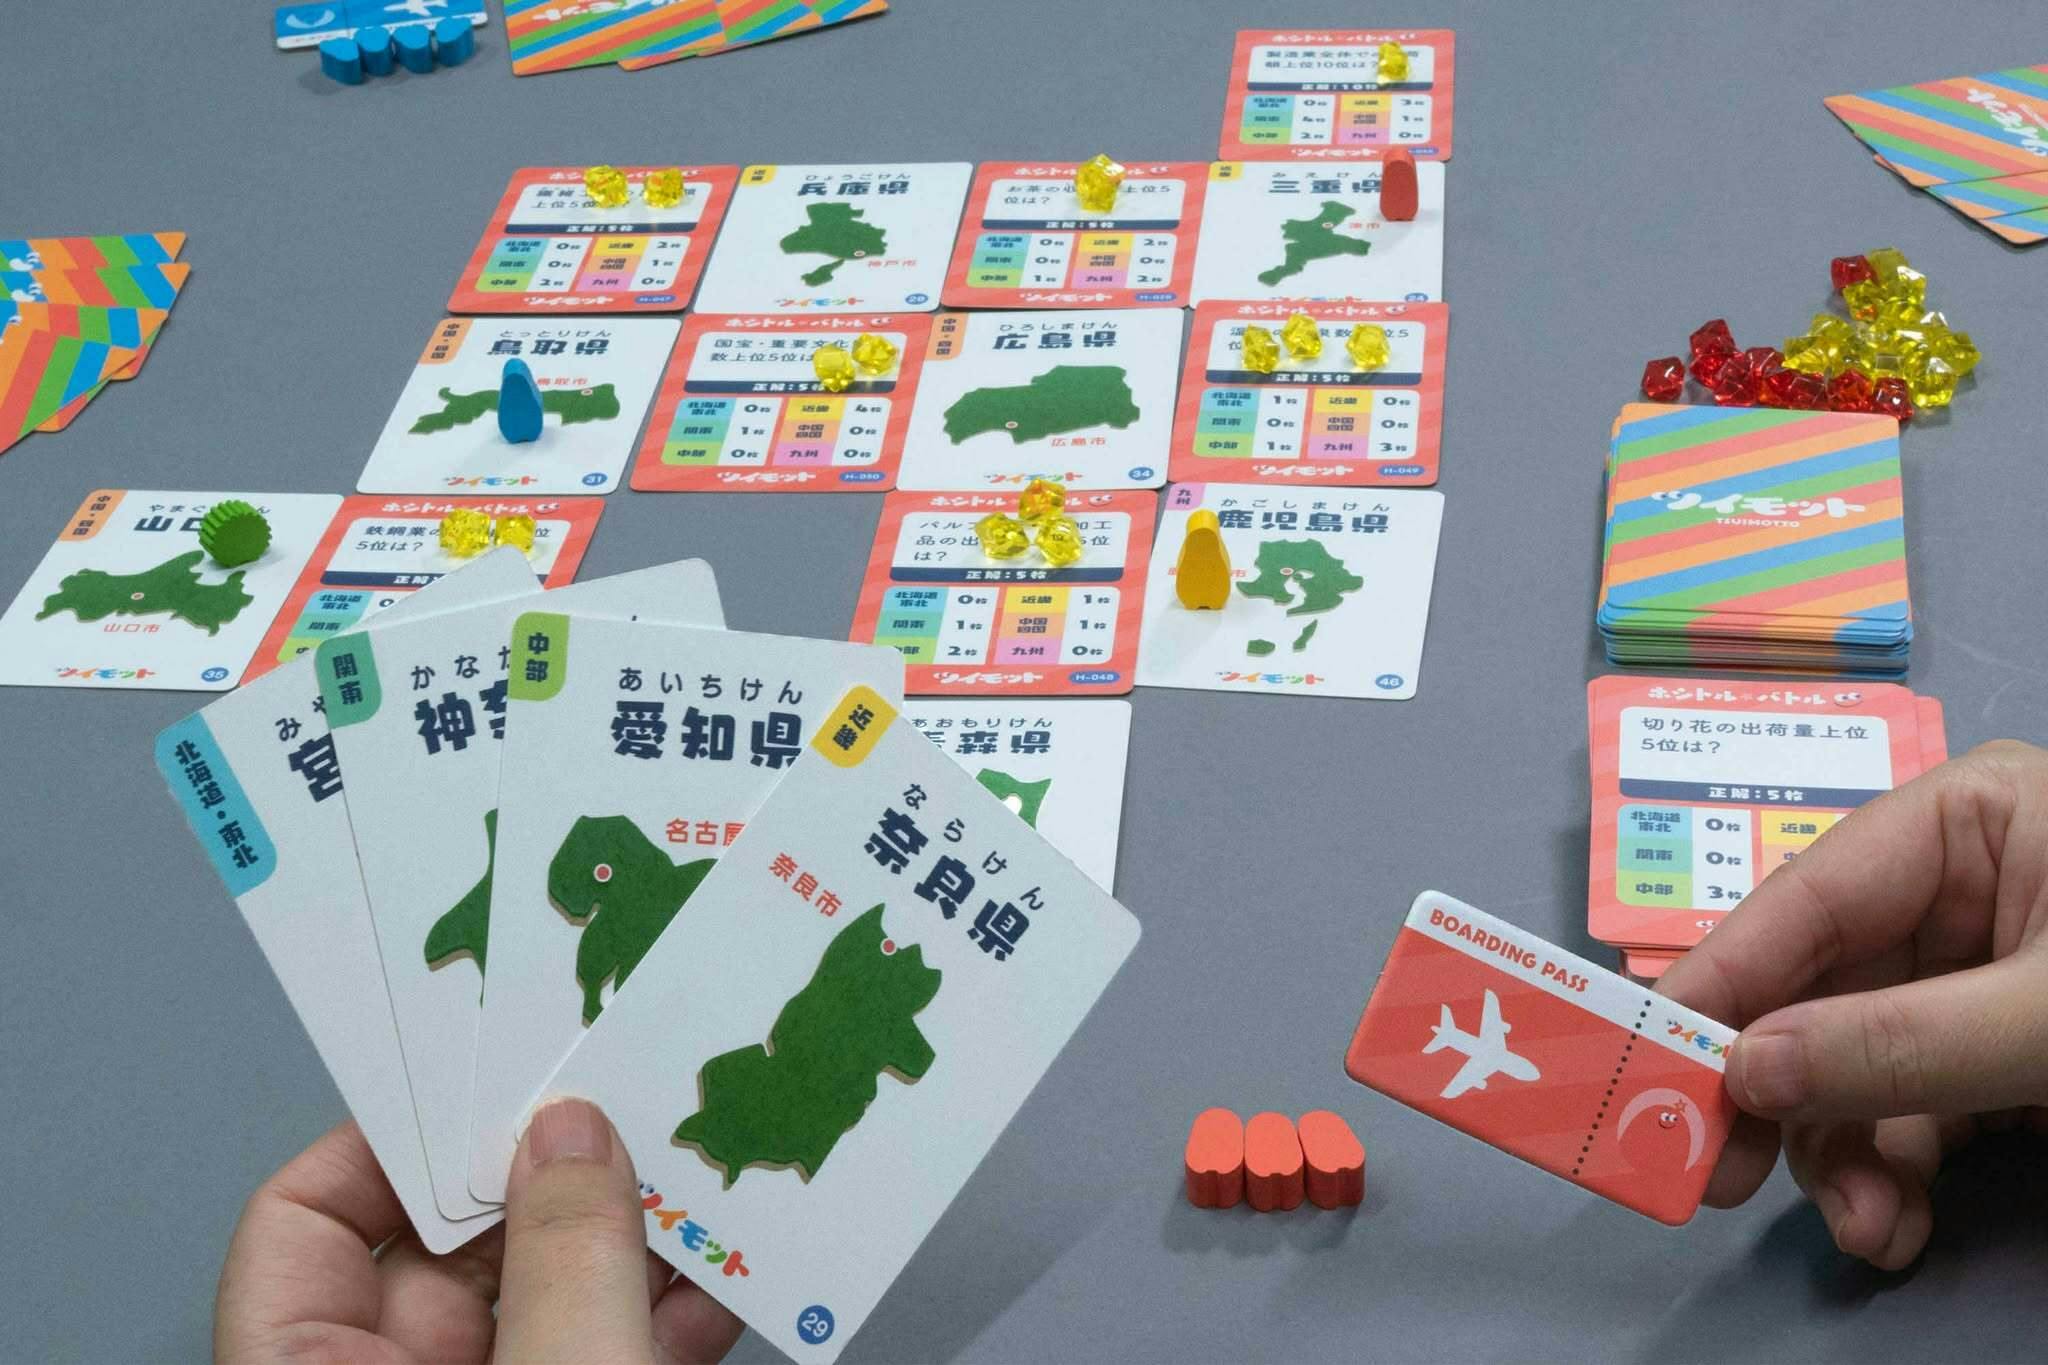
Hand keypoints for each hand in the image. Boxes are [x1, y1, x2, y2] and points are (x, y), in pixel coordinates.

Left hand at [215, 1098, 743, 1362]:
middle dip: (546, 1172)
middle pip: (450, 1247)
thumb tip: (571, 1134)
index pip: (305, 1222)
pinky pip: (608, 1350)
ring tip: (695, 1166)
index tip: (487, 1076)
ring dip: (629, 1235)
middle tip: (620, 1097)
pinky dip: (666, 1311)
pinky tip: (727, 1264)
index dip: (391, 1135)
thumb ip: (563, 1264)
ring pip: (545, 1295)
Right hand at [1661, 740, 2047, 1269]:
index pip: (1808, 895)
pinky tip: (1892, 1223)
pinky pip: (1913, 1102)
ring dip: (1844, 1154)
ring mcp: (1982, 969)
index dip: (1719, 980)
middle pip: (1820, 986)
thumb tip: (1748, 1072)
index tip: (1644, 1056)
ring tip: (1862, 1233)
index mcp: (1971, 819)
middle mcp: (1962, 884)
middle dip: (1783, 1093)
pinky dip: (1893, 1169)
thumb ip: (1901, 1043)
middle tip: (1716, 1176)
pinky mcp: (2006, 1048)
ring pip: (1856, 1059)